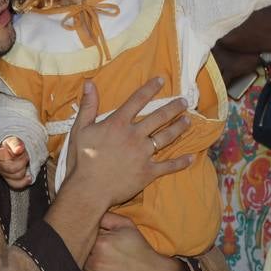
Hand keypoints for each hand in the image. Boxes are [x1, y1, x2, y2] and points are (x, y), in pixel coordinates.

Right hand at [0, 135, 31, 188]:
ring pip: (16, 176)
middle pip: (11, 168)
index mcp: (0, 153)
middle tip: (25, 156)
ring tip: (26, 163)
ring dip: (24, 169)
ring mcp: (4, 173)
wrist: (15, 152)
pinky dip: (25, 181)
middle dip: (22, 161)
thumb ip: (16, 145)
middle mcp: (0, 164)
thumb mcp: (16, 142)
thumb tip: (19, 149)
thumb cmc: (15, 147)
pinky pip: (16, 184)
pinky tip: (29, 177)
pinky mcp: (9, 180)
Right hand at [64, 77, 192, 209]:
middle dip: (173, 107)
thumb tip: (89, 84)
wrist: (88, 190)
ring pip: (166, 137)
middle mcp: (134, 135)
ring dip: (179, 128)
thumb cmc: (81, 160)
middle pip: (159, 117)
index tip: (162, 80)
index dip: (150, 88)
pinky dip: (181, 162)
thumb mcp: (80, 130)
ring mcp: (143, 154)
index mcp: (118, 124)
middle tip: (184, 101)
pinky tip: (191, 157)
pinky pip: (168, 166)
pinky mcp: (148, 172)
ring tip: (188, 121)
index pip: (137, 100)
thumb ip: (88, 106)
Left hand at [83, 213, 182, 270]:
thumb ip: (106, 217)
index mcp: (101, 244)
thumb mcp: (127, 227)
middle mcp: (97, 264)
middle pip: (76, 261)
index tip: (82, 248)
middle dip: (79, 260)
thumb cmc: (141, 251)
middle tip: (90, 262)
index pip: (77, 243)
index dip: (78, 246)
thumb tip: (86, 214)